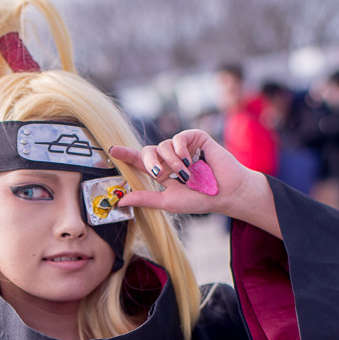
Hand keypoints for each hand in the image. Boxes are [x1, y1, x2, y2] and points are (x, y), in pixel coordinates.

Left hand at [109, 129, 280, 237]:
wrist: (226, 192)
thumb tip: (120, 200)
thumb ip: (145, 199)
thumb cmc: (200, 199)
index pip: (140, 161)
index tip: (112, 150)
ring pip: (163, 146)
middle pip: (148, 151)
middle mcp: (170, 158)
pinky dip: (180, 150)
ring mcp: (182, 147)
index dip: (126, 155)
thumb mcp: (168, 201)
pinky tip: (191, 160)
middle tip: (160, 175)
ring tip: (188, 175)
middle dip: (150, 163)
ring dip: (173, 162)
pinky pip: (178, 137)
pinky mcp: (195, 138)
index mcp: (163, 173)